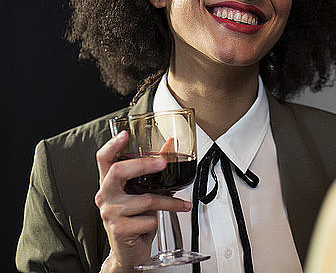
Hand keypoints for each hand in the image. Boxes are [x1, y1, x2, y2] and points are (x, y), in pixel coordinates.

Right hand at [95, 131, 191, 271]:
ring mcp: (110, 213)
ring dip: (168, 203)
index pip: (104, 159)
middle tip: (163, 163)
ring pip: (145, 200)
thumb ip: (153, 171)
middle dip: (143, 164)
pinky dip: (160, 220)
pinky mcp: (119, 229)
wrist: (130, 252)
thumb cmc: (136, 220)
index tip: (125, 134)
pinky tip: (156, 223)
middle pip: (118, 171)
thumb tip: (170, 146)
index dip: (113, 145)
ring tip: (179, 204)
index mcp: (109, 184)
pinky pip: (148, 220)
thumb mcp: (143, 192)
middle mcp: (105, 196)